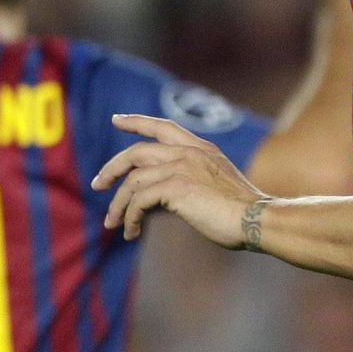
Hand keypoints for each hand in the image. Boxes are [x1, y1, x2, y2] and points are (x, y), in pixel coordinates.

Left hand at [92, 114, 267, 248]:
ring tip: (113, 223)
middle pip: (137, 151)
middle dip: (112, 168)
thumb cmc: (238, 210)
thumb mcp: (212, 184)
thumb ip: (187, 179)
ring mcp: (183, 167)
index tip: (116, 119)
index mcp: (201, 148)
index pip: (163, 126)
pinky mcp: (177, 187)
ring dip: (117, 204)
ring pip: (132, 179)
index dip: (137, 122)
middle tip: (98, 184)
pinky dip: (130, 217)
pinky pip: (138, 200)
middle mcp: (190, 152)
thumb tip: (155, 196)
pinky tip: (132, 232)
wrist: (255, 218)